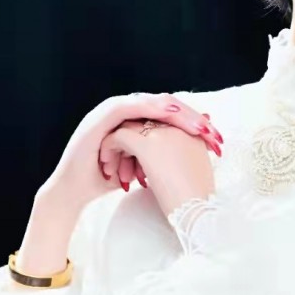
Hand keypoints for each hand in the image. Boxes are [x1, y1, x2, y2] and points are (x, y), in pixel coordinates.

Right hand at [38, 93, 222, 216]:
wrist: (76, 191)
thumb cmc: (109, 180)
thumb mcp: (146, 167)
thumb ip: (166, 153)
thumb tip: (196, 144)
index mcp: (137, 122)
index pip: (172, 117)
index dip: (197, 126)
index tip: (218, 141)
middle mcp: (126, 112)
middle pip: (166, 106)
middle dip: (192, 118)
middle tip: (214, 132)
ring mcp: (112, 111)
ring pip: (151, 103)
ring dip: (177, 113)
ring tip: (199, 125)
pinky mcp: (101, 116)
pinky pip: (129, 106)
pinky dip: (150, 108)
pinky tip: (169, 112)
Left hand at [98, 119, 217, 219]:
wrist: (197, 213)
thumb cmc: (196, 200)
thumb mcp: (194, 170)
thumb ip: (184, 153)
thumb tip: (170, 149)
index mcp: (191, 131)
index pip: (159, 124)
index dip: (145, 140)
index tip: (137, 162)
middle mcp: (178, 126)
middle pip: (143, 123)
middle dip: (130, 143)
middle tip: (123, 168)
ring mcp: (162, 133)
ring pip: (129, 127)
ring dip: (118, 147)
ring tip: (115, 172)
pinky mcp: (147, 145)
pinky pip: (120, 136)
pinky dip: (110, 149)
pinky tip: (109, 169)